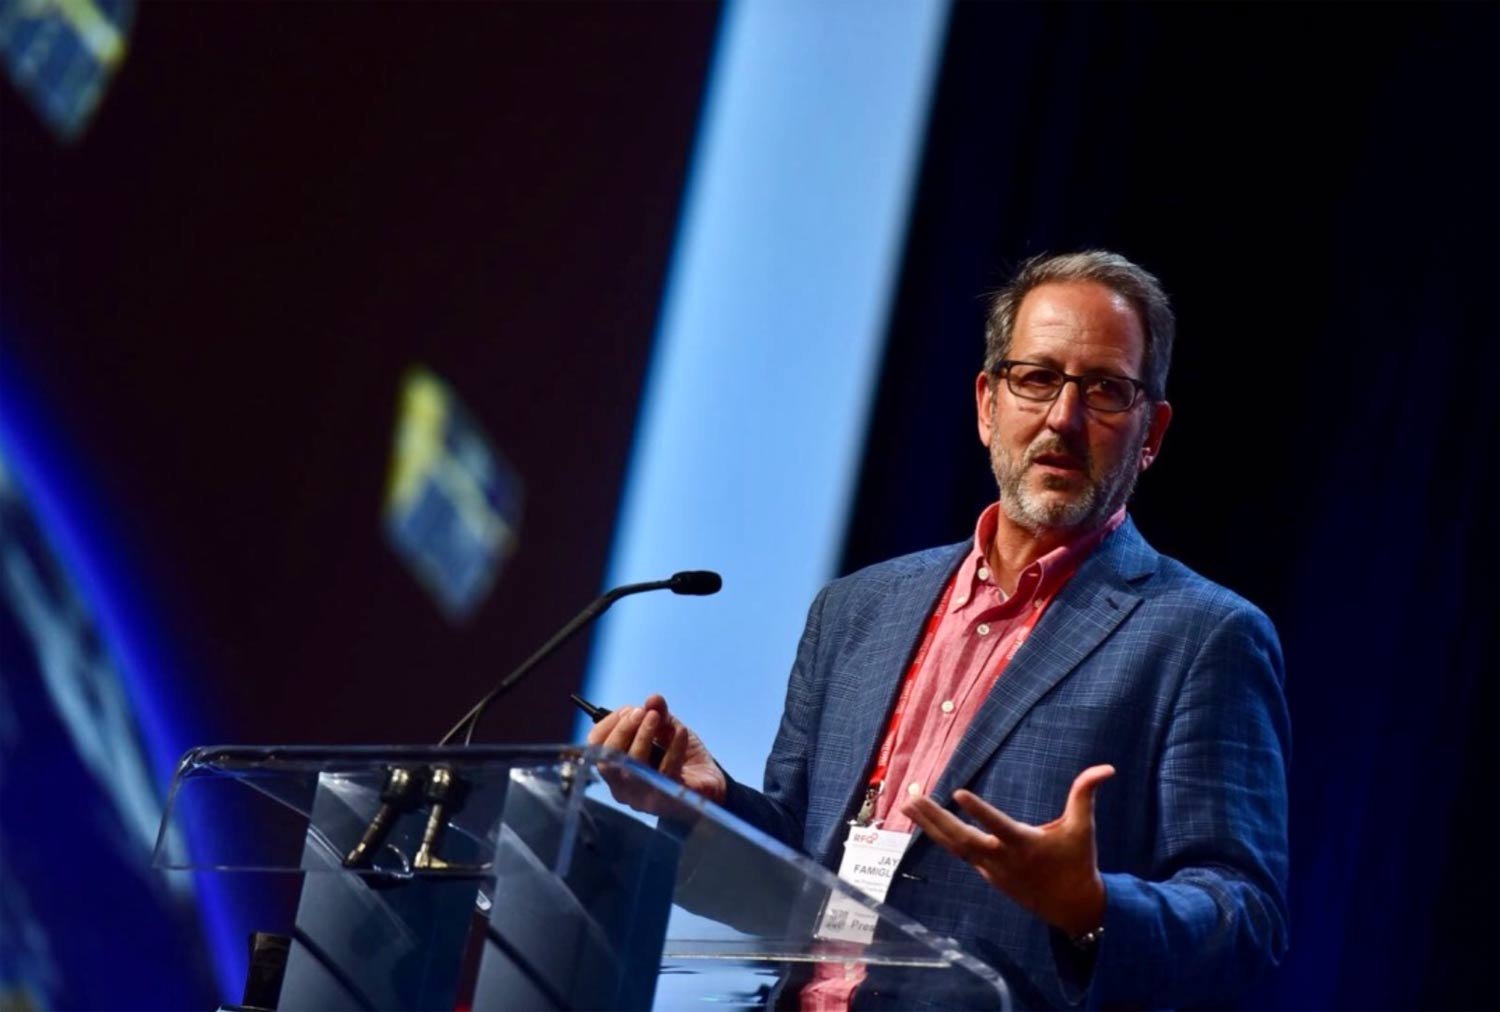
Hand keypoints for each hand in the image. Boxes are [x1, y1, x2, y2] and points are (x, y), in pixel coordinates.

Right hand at [586, 694, 726, 805]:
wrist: (707, 782)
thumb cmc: (679, 756)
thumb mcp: (667, 729)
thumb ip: (658, 713)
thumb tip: (653, 699)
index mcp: (616, 769)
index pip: (596, 749)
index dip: (608, 725)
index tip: (628, 710)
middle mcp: (624, 788)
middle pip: (609, 761)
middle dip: (623, 730)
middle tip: (641, 712)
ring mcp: (644, 798)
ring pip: (634, 767)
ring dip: (644, 736)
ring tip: (657, 717)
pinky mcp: (668, 800)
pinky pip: (666, 772)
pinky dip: (673, 747)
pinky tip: (681, 732)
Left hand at [903, 764, 1113, 937]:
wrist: (1073, 908)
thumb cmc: (1077, 862)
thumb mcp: (1084, 828)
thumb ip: (1086, 795)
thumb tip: (1106, 768)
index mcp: (1026, 845)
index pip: (998, 826)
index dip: (979, 812)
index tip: (958, 793)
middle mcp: (1003, 859)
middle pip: (962, 839)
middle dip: (935, 819)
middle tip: (912, 798)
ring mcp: (992, 870)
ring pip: (954, 847)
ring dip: (930, 826)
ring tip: (907, 804)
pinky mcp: (987, 874)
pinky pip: (959, 854)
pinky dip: (941, 837)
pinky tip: (924, 821)